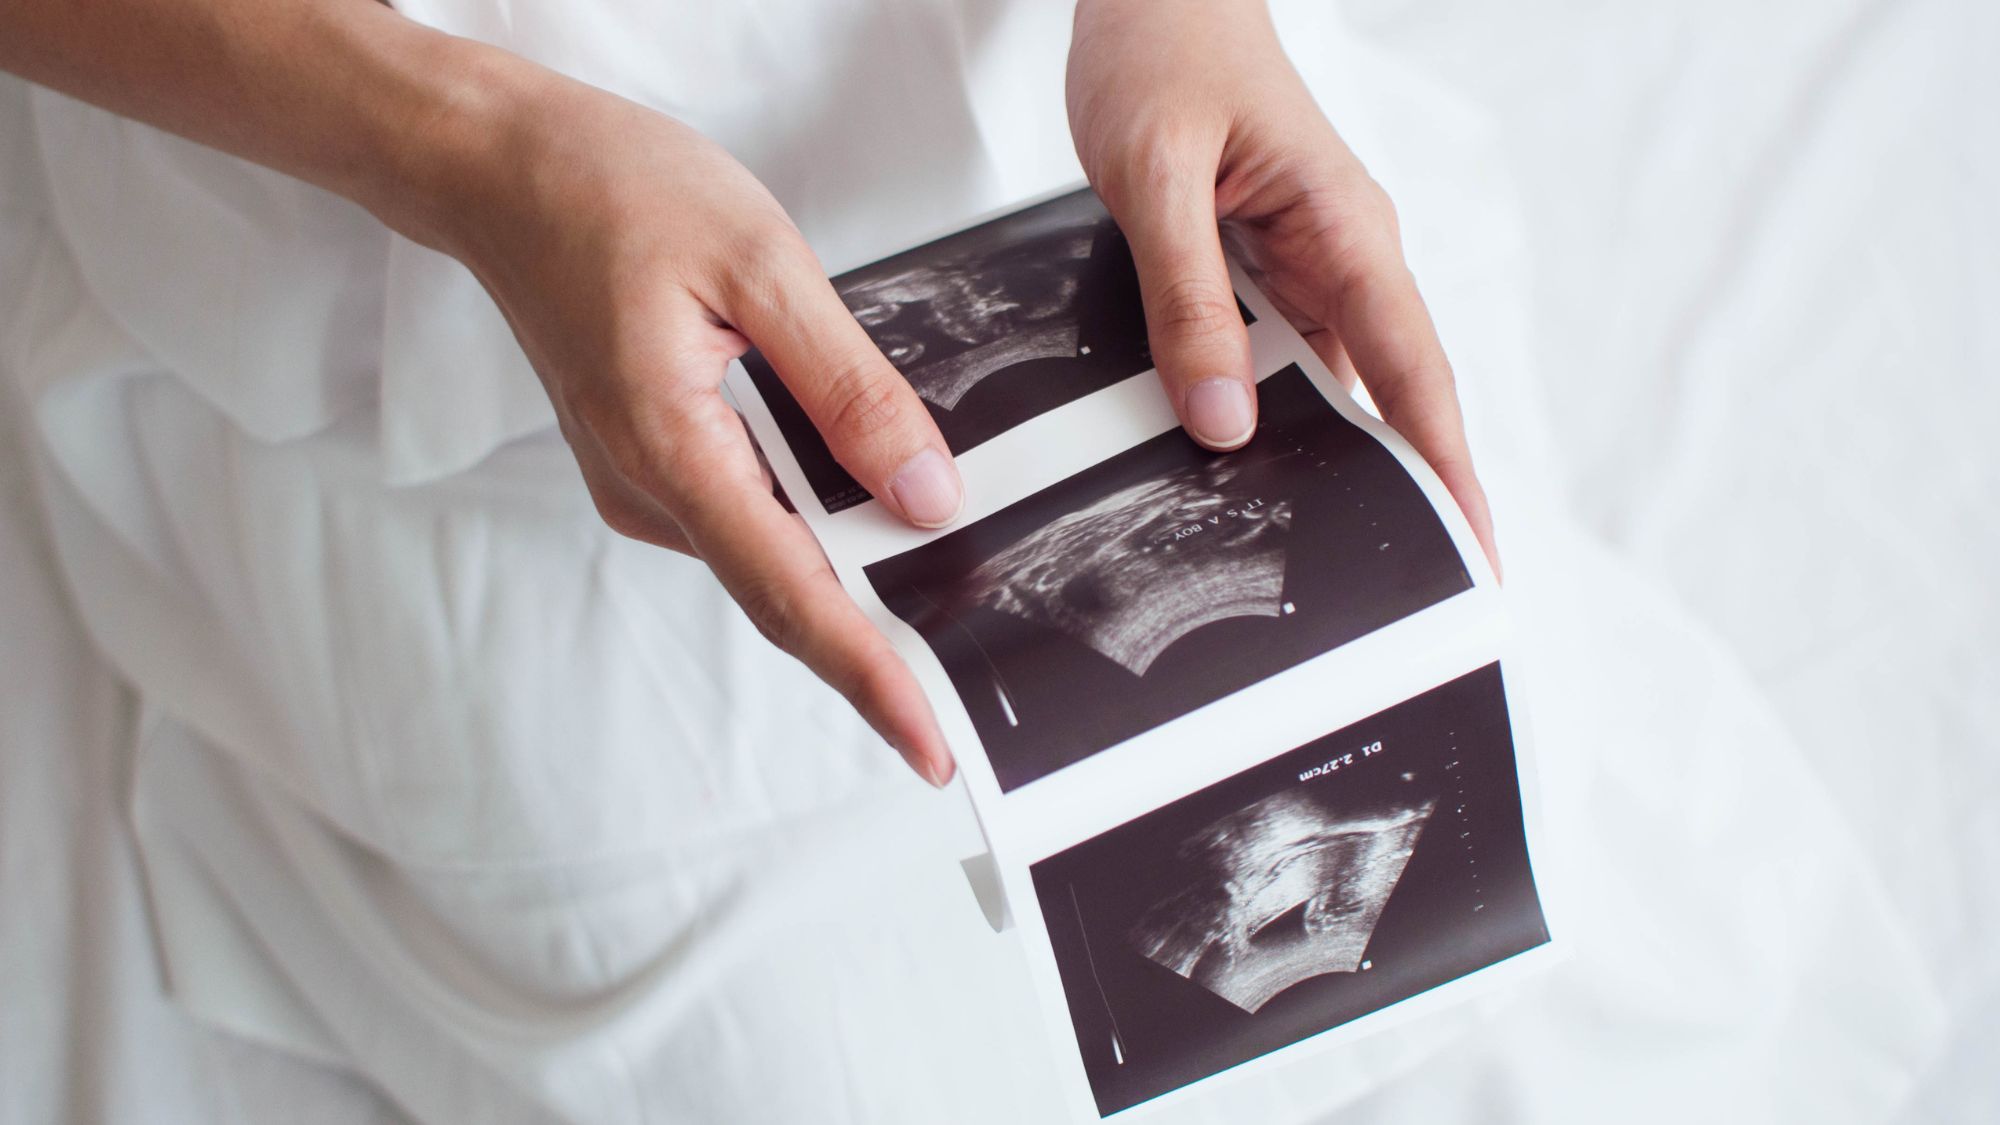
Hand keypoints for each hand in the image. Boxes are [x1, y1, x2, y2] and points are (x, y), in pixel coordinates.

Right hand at [421, 60, 964, 784]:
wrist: (496, 166)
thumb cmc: (609, 191)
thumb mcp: (760, 266)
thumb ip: (848, 388)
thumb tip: (924, 493)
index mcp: (671, 448)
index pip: (791, 596)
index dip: (869, 678)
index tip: (929, 747)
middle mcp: (647, 489)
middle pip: (785, 592)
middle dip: (878, 641)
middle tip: (969, 675)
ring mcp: (639, 482)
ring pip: (769, 552)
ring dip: (848, 571)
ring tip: (938, 577)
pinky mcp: (646, 459)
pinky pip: (745, 510)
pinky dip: (811, 517)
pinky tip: (864, 493)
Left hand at [1067, 0, 1500, 573]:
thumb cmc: (1161, 54)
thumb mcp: (1155, 174)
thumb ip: (1186, 295)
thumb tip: (1223, 418)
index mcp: (1347, 231)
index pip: (1418, 374)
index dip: (1449, 471)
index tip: (1477, 557)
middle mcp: (1345, 258)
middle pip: (1391, 399)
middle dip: (1401, 496)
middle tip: (1396, 606)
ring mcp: (1309, 267)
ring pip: (1332, 387)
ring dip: (1327, 465)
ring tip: (1311, 567)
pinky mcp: (1265, 270)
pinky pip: (1279, 358)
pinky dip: (1268, 416)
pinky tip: (1236, 473)